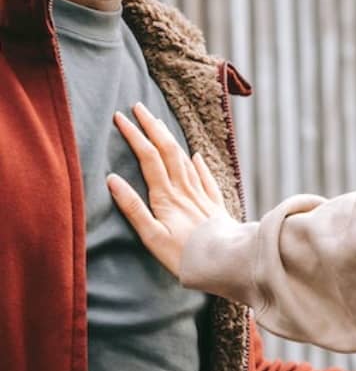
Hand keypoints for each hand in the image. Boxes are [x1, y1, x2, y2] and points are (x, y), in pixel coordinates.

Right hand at [107, 103, 231, 277]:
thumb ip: (133, 208)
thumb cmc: (186, 256)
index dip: (135, 135)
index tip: (120, 117)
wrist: (227, 264)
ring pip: (186, 160)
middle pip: (168, 151)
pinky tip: (196, 155)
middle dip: (152, 127)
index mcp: (167, 197)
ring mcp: (203, 197)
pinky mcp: (217, 207)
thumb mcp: (152, 237)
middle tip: (138, 107)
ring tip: (160, 123)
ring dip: (171, 139)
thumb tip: (112, 179)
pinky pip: (207, 179)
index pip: (148, 157)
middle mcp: (186, 191)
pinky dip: (199, 164)